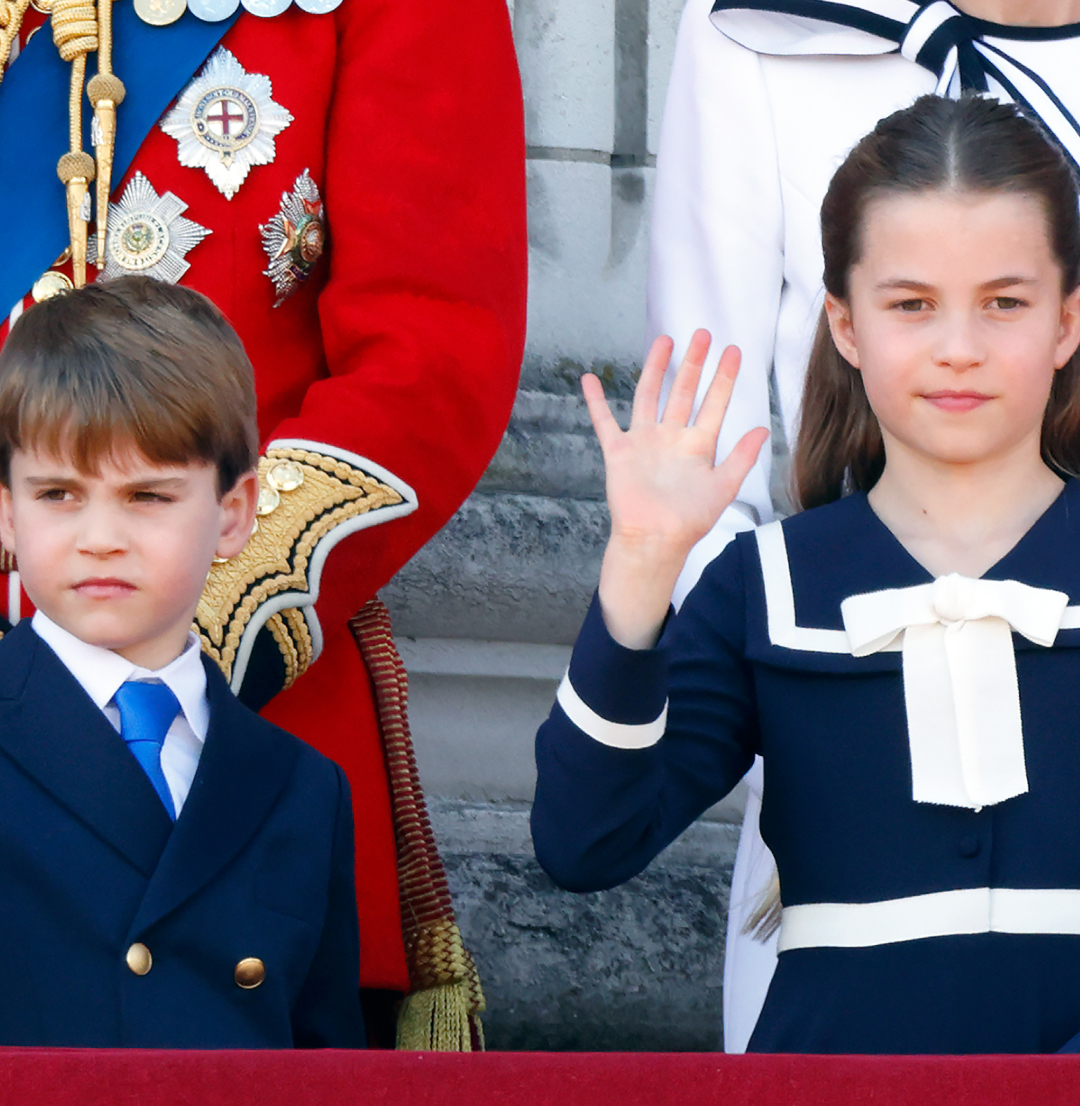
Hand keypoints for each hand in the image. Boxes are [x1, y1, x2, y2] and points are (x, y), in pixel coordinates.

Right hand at [585, 330, 766, 648]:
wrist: (654, 540)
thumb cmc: (689, 521)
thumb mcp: (723, 487)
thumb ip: (742, 457)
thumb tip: (762, 429)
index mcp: (698, 446)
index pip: (714, 403)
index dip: (724, 378)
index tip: (733, 351)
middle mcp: (671, 438)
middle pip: (683, 391)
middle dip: (693, 363)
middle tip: (703, 334)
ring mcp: (645, 442)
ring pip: (649, 395)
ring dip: (655, 368)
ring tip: (664, 340)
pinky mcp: (620, 452)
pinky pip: (605, 421)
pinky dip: (596, 401)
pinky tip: (590, 379)